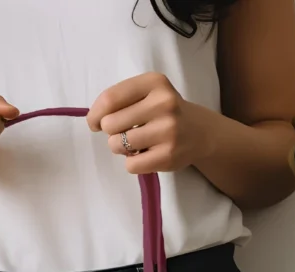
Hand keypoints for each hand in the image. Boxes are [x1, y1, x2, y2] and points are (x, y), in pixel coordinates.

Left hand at [87, 73, 209, 173]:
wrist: (200, 132)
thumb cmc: (164, 112)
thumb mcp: (148, 93)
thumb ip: (121, 100)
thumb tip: (94, 120)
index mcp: (154, 83)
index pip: (110, 98)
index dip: (95, 114)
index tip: (94, 122)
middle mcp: (163, 103)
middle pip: (110, 124)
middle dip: (110, 131)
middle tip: (124, 131)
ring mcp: (167, 131)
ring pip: (117, 145)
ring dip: (119, 148)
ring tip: (135, 143)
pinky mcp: (168, 156)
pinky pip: (130, 165)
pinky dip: (132, 163)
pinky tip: (145, 155)